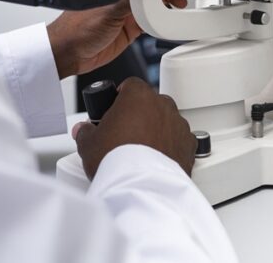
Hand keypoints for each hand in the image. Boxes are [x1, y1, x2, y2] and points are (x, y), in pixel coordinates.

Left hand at [47, 0, 186, 77]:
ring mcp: (126, 14)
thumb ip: (135, 1)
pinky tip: (166, 20)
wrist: (68, 55)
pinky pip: (149, 22)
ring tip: (177, 5)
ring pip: (152, 5)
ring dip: (165, 5)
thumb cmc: (76, 29)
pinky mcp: (129, 29)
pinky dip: (160, 21)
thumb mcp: (109, 11)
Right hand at [73, 77, 195, 177]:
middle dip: (139, 114)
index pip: (130, 85)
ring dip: (156, 130)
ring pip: (166, 120)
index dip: (120, 97)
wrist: (140, 187)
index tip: (115, 111)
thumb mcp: (89, 143)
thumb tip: (83, 130)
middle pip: (150, 102)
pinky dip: (170, 146)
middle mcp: (162, 105)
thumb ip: (85, 131)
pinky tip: (156, 159)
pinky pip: (179, 140)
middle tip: (125, 133)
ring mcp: (178, 124)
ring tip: (141, 150)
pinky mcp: (189, 145)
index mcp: (138, 96)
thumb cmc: (117, 160)